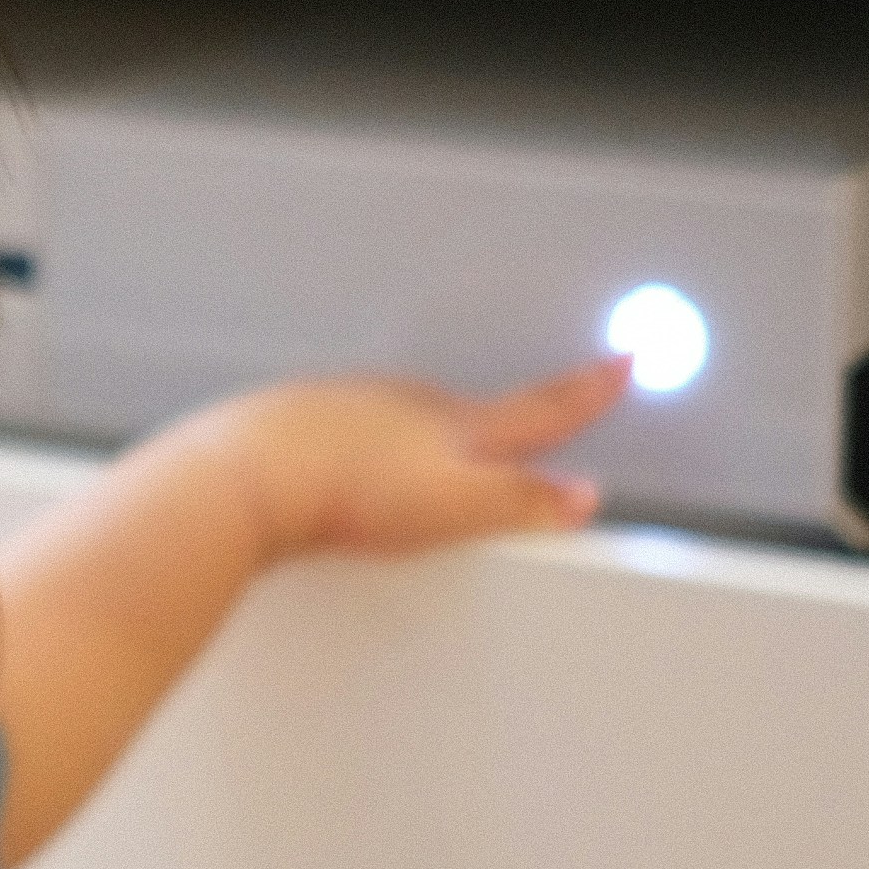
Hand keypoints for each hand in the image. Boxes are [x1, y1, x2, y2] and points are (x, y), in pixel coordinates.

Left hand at [176, 359, 625, 565]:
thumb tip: (581, 497)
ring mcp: (352, 408)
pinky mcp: (300, 424)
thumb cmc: (344, 490)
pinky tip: (352, 470)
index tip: (624, 362)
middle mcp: (407, 405)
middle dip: (503, 420)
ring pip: (407, 417)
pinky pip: (349, 430)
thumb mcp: (454, 506)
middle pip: (474, 412)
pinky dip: (364, 447)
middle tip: (535, 417)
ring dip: (427, 434)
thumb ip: (521, 502)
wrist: (244, 478)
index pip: (540, 409)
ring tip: (435, 461)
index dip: (588, 391)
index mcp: (455, 427)